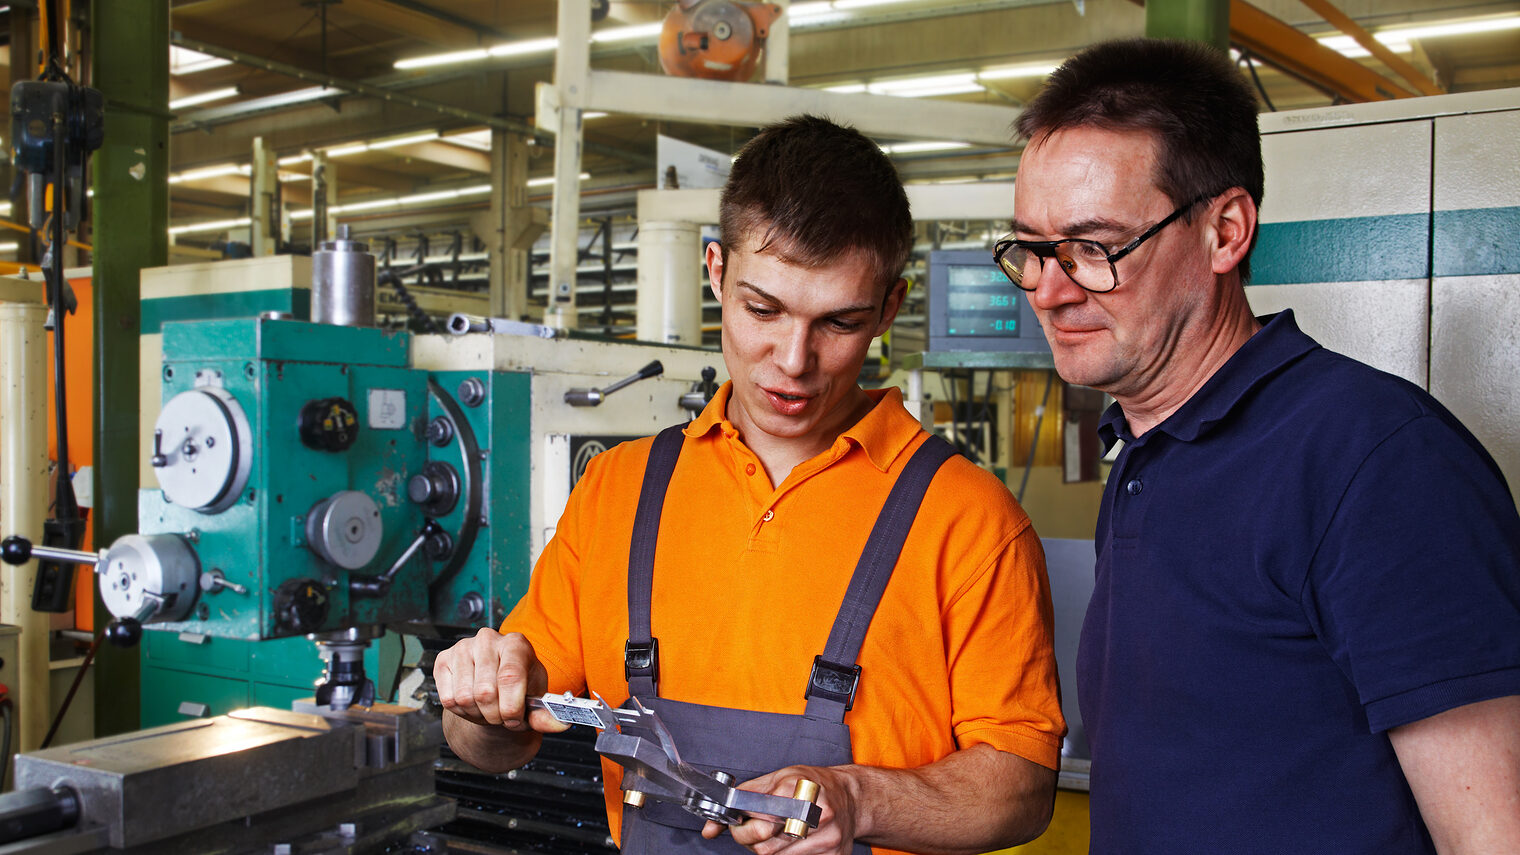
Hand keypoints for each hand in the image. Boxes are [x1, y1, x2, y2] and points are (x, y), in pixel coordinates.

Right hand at [434, 628, 569, 734]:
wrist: (494, 686)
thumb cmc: (519, 688)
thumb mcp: (536, 700)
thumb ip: (545, 715)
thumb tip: (562, 725)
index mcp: (516, 643)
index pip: (510, 676)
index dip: (511, 707)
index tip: (514, 719)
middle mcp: (488, 639)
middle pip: (485, 692)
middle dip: (495, 715)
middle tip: (501, 716)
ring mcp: (463, 647)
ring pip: (465, 698)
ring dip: (477, 715)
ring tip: (487, 709)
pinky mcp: (443, 660)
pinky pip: (448, 698)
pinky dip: (461, 711)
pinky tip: (471, 704)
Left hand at [700, 765, 861, 854]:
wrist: (852, 798)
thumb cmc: (812, 784)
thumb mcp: (777, 778)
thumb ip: (742, 799)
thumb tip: (710, 829)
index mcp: (800, 788)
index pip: (759, 822)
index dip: (743, 828)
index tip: (739, 824)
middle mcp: (817, 813)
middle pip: (765, 847)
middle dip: (753, 841)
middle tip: (756, 830)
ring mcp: (828, 837)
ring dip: (770, 849)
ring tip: (778, 832)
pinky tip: (795, 841)